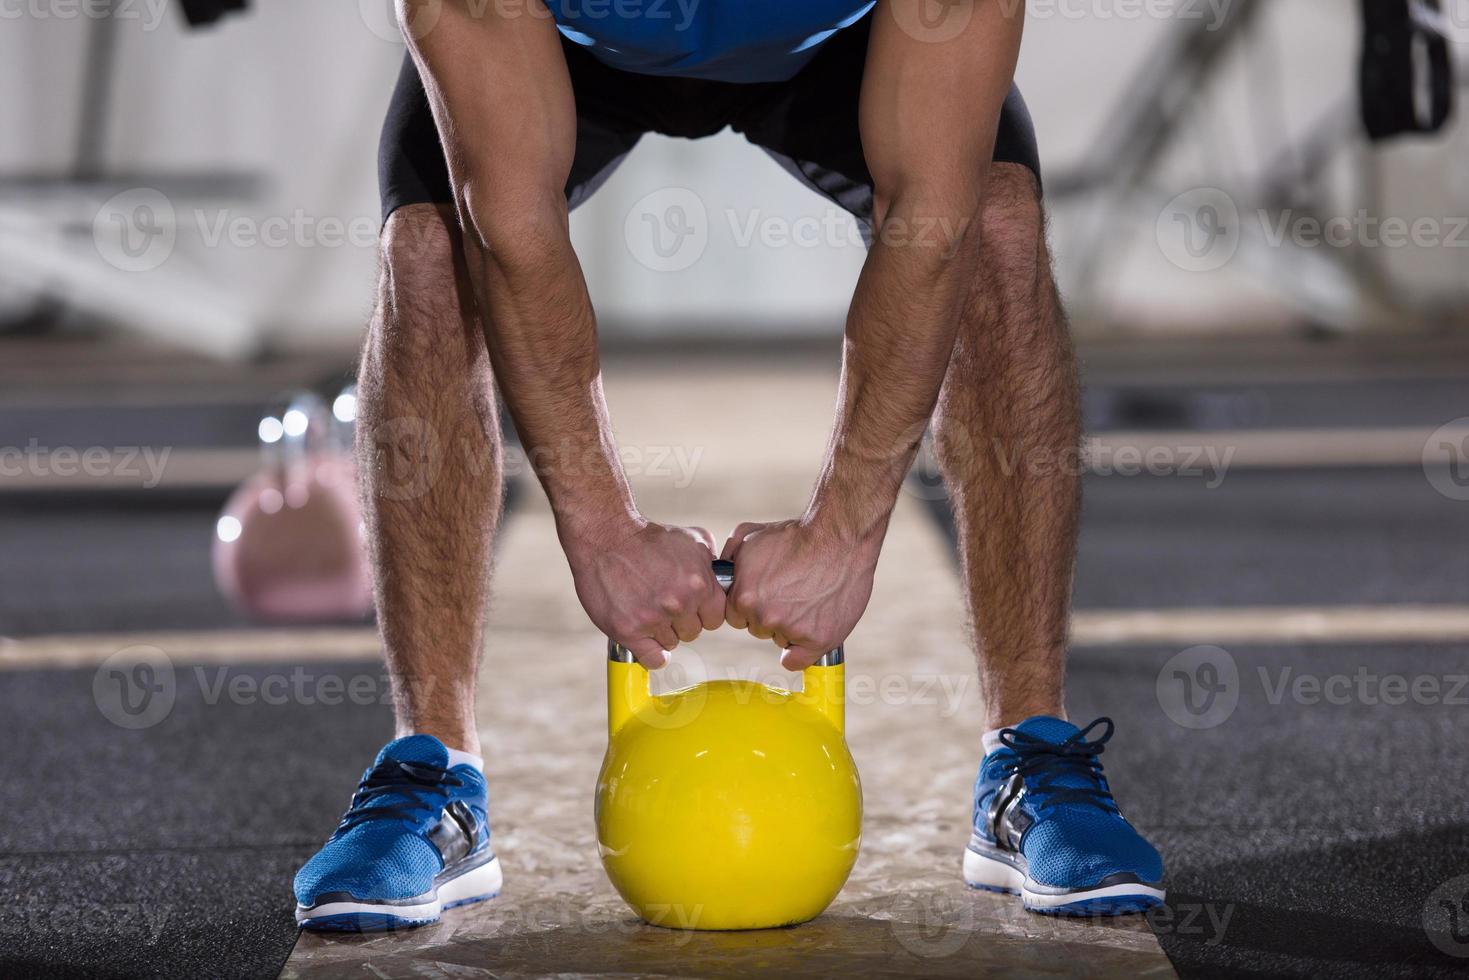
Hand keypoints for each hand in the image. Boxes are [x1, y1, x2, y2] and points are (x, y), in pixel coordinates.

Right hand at [564, 519, 726, 669]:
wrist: (606, 537)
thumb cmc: (648, 538)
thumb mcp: (692, 540)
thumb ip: (712, 565)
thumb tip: (724, 580)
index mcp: (699, 584)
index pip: (715, 618)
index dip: (702, 612)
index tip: (689, 605)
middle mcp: (679, 603)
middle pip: (693, 632)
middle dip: (681, 620)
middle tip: (662, 602)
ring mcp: (653, 618)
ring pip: (671, 644)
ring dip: (661, 632)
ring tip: (646, 608)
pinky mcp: (628, 630)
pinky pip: (653, 659)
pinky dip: (651, 653)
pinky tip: (644, 637)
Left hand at [721, 519, 880, 670]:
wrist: (839, 538)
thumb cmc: (796, 535)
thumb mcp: (749, 535)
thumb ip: (729, 557)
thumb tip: (720, 573)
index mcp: (743, 597)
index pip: (736, 616)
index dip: (753, 603)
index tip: (769, 592)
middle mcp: (763, 616)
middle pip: (758, 628)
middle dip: (771, 614)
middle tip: (792, 592)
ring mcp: (791, 629)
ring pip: (780, 640)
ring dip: (790, 627)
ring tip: (809, 600)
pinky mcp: (817, 639)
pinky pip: (797, 660)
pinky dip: (802, 651)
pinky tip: (810, 633)